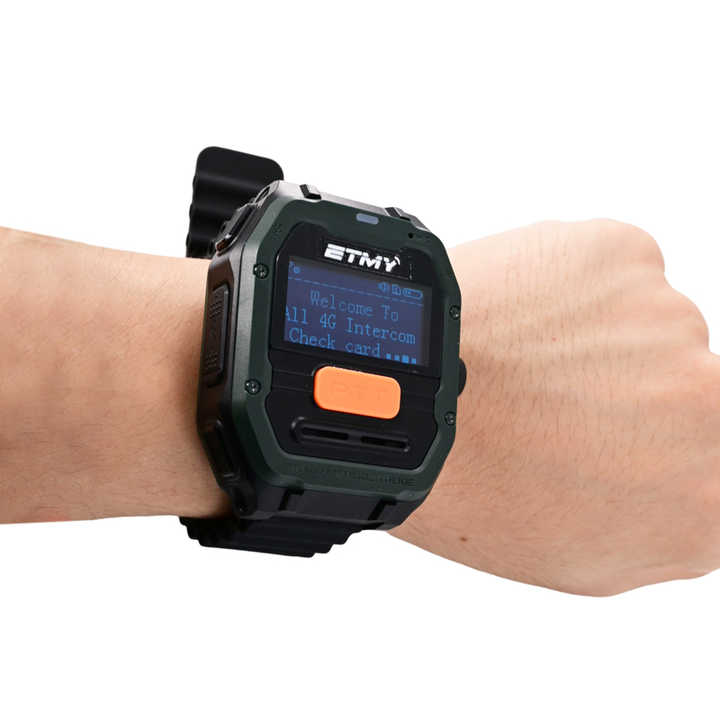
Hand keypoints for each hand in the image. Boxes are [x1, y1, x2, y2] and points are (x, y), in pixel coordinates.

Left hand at [393, 220, 719, 594]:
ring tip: (516, 361)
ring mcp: (670, 324)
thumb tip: (682, 489)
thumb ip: (657, 526)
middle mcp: (708, 405)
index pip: (705, 458)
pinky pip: (613, 272)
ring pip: (644, 326)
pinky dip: (571, 287)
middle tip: (548, 399)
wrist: (405, 398)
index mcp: (705, 497)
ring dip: (593, 338)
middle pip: (682, 387)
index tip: (613, 433)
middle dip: (626, 393)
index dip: (651, 444)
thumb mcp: (576, 556)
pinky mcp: (626, 255)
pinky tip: (516, 317)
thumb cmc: (465, 483)